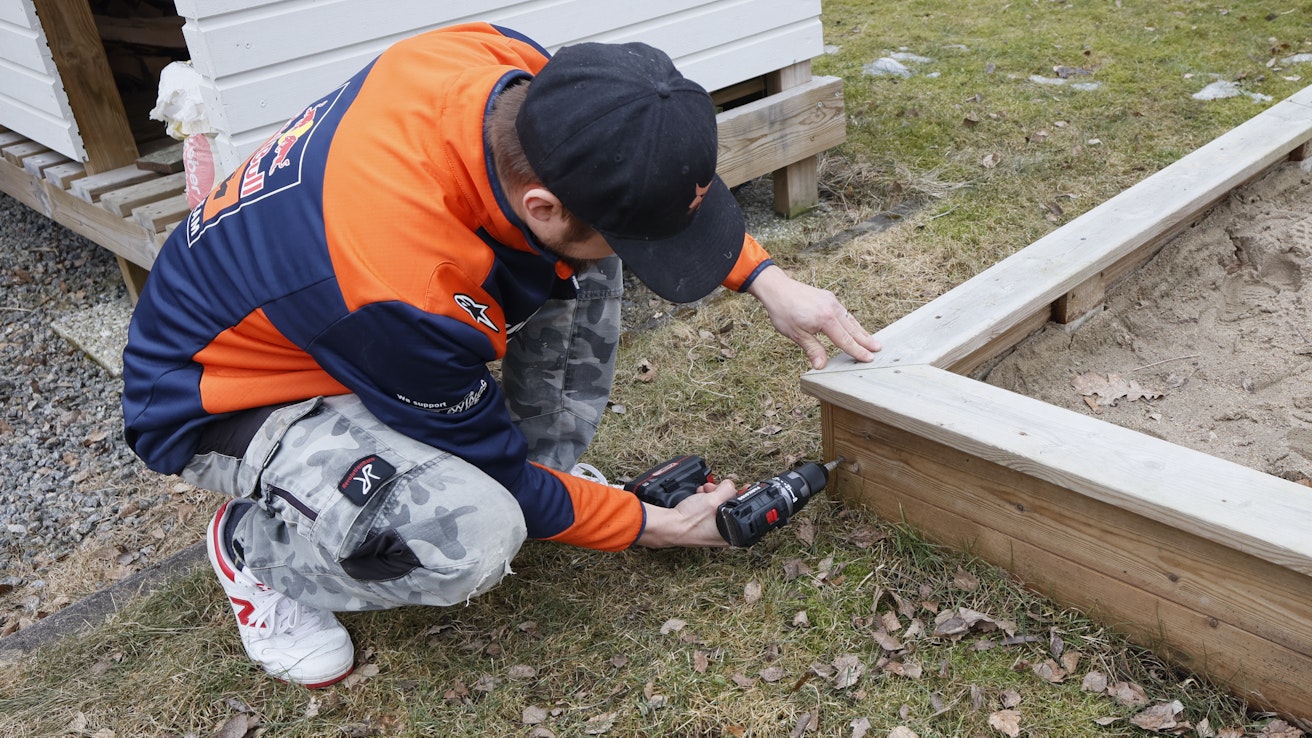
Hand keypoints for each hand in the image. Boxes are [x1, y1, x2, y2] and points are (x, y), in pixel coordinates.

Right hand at [634, 479, 739, 547]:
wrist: (669, 526)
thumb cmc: (691, 520)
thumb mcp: (715, 501)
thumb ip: (728, 490)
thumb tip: (730, 485)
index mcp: (733, 534)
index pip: (745, 512)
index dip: (743, 496)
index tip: (743, 487)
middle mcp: (724, 535)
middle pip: (731, 506)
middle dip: (722, 493)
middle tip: (713, 488)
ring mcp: (713, 531)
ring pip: (718, 506)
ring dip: (711, 494)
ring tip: (702, 491)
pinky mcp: (703, 527)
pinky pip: (709, 510)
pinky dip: (704, 500)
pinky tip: (698, 495)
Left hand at [747, 265, 881, 368]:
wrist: (777, 288)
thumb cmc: (783, 311)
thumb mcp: (796, 334)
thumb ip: (812, 349)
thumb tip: (821, 366)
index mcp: (826, 320)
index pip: (845, 340)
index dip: (857, 351)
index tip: (869, 358)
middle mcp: (832, 308)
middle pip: (853, 329)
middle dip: (866, 340)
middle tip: (878, 349)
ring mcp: (831, 301)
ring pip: (850, 319)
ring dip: (861, 331)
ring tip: (870, 340)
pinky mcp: (828, 297)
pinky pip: (844, 312)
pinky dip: (851, 321)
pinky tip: (853, 326)